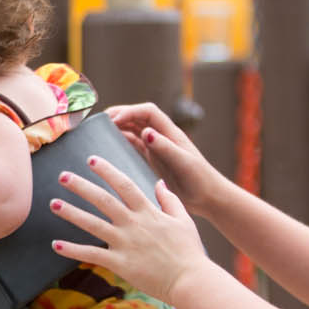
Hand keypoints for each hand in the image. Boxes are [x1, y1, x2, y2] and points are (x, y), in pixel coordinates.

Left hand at [48, 155, 208, 304]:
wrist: (191, 280)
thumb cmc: (189, 252)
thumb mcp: (183, 220)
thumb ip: (169, 200)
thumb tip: (159, 182)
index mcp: (148, 212)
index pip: (124, 185)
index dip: (107, 170)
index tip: (91, 159)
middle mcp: (133, 224)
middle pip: (103, 200)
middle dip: (81, 186)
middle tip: (62, 175)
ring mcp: (125, 243)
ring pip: (92, 224)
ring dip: (71, 213)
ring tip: (53, 203)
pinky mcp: (120, 263)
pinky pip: (91, 255)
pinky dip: (72, 250)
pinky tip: (55, 244)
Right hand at [107, 102, 226, 216]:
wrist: (207, 197)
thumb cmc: (200, 179)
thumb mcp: (182, 162)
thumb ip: (165, 147)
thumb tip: (146, 132)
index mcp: (171, 133)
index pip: (148, 112)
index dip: (130, 111)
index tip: (115, 120)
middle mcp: (162, 137)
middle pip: (138, 117)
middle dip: (120, 114)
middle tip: (100, 120)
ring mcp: (157, 147)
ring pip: (134, 129)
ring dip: (119, 126)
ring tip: (101, 129)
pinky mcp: (153, 159)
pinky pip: (134, 145)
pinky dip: (122, 141)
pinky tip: (110, 145)